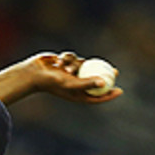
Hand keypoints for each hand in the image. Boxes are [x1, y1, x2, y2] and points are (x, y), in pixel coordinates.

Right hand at [0, 52, 122, 105]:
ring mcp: (70, 73)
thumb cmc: (52, 82)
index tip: (120, 90)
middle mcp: (75, 84)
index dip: (109, 95)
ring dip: (75, 64)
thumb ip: (87, 82)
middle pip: (95, 80)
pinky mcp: (65, 63)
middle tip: (115, 71)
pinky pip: (74, 57)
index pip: (97, 96)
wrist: (34, 73)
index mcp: (77, 94)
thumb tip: (103, 82)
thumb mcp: (71, 83)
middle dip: (106, 75)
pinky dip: (68, 58)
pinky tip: (58, 61)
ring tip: (64, 67)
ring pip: (83, 65)